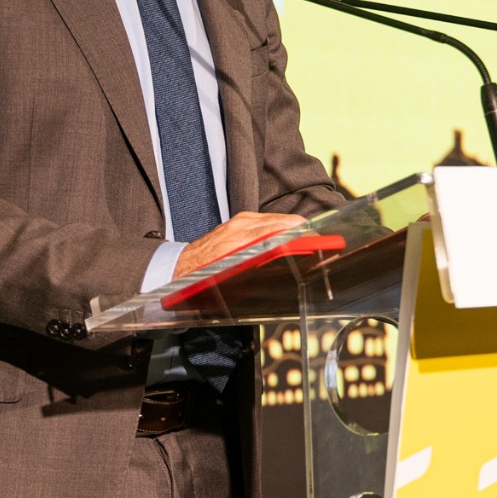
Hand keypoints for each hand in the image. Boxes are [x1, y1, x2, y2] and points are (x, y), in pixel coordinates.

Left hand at [173, 211, 307, 278]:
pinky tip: (286, 237)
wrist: (178, 267)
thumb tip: (283, 260)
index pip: (280, 230)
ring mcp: (240, 220)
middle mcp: (242, 225)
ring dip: (292, 228)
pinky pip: (266, 220)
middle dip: (302, 230)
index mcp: (241, 239)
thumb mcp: (232, 278)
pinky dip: (280, 227)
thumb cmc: (202, 276)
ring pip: (276, 219)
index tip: (318, 238)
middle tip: (319, 242)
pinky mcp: (238, 220)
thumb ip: (259, 265)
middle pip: (283, 221)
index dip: (302, 234)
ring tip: (307, 240)